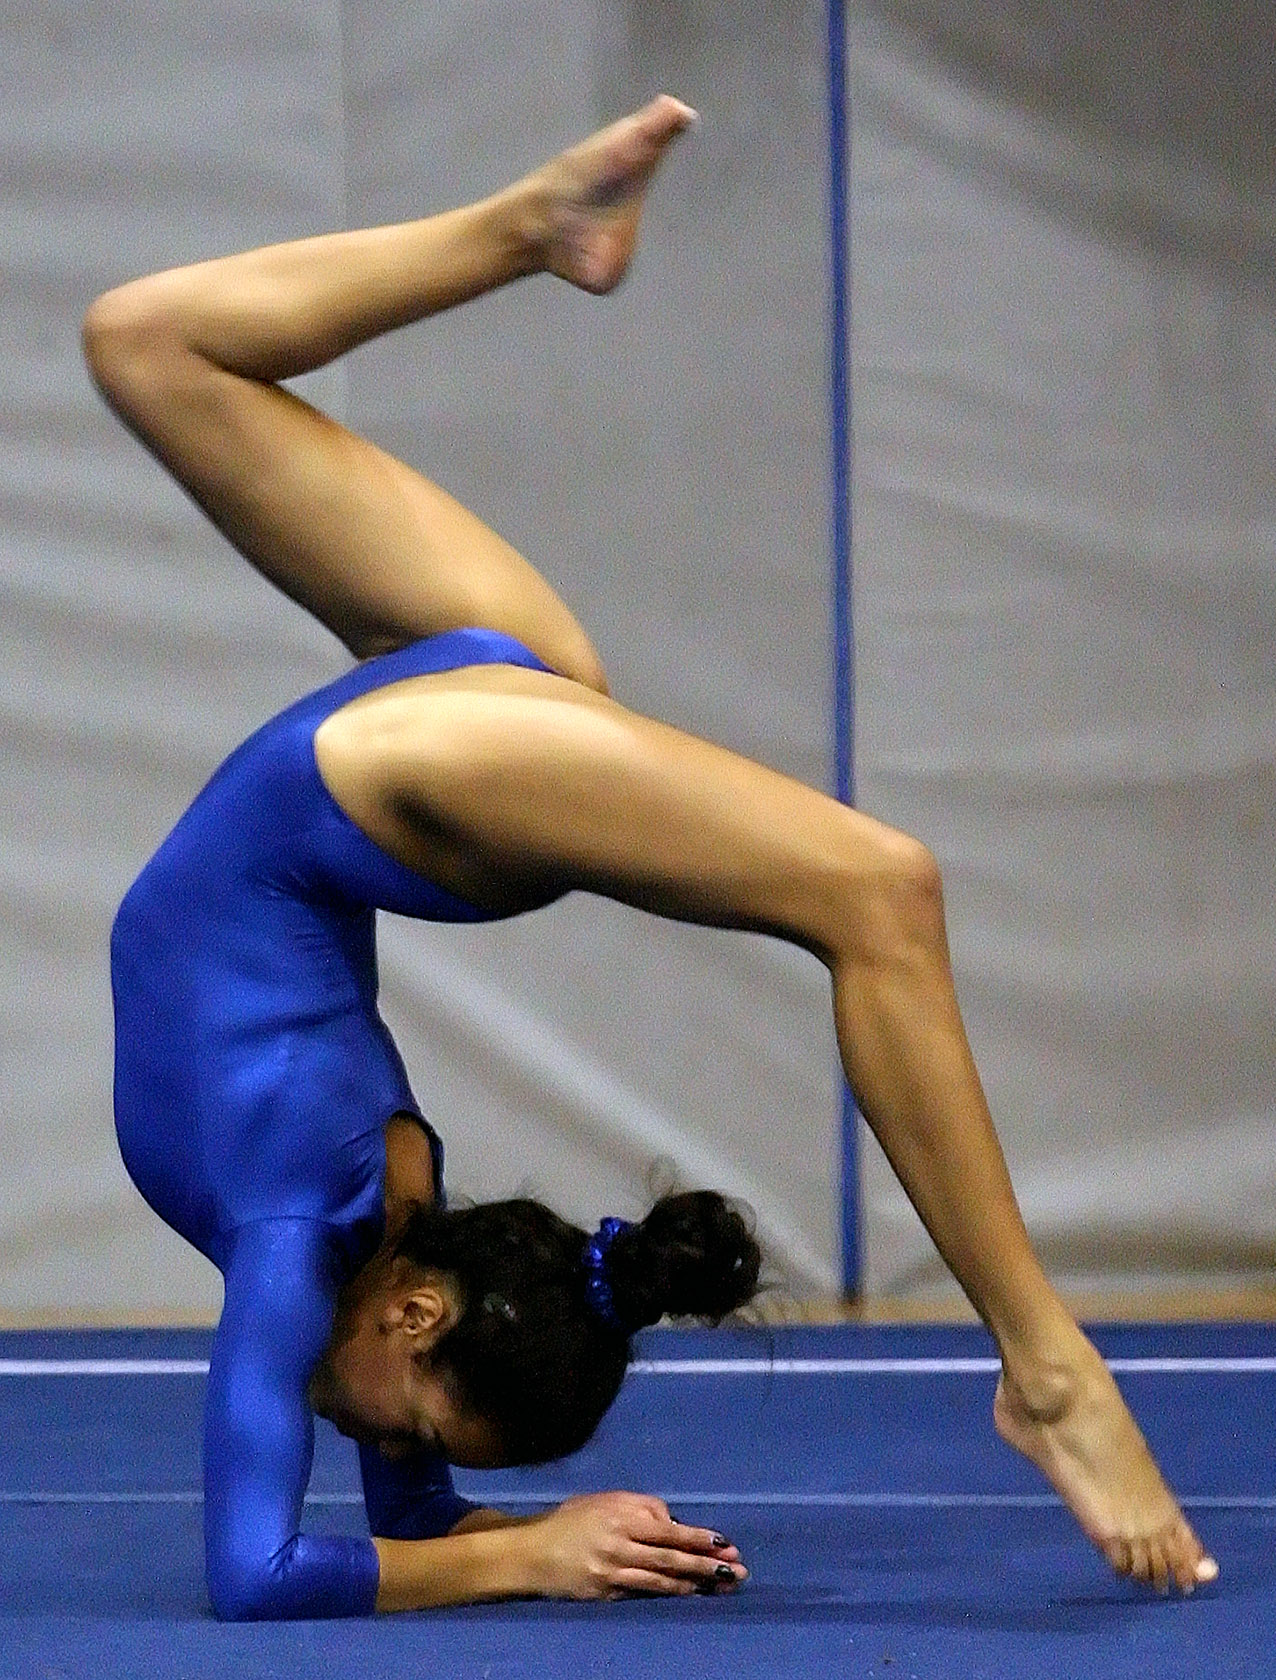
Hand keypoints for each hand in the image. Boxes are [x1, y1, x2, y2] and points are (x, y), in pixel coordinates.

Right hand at [523, 1492, 746, 1599]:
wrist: (533, 1552)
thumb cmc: (573, 1521)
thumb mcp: (606, 1501)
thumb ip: (641, 1508)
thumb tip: (674, 1523)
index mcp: (622, 1517)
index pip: (670, 1530)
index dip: (699, 1538)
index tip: (726, 1543)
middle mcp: (620, 1545)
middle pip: (672, 1558)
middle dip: (707, 1565)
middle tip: (736, 1570)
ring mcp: (613, 1573)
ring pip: (662, 1581)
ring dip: (694, 1584)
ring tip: (721, 1586)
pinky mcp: (606, 1594)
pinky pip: (644, 1594)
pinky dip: (669, 1594)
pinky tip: (687, 1595)